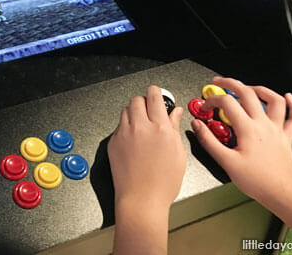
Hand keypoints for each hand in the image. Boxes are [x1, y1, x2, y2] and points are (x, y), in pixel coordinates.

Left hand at [108, 85, 185, 208]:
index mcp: (160, 128)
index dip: (156, 92)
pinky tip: (134, 141)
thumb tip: (175, 112)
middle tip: (150, 112)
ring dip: (134, 114)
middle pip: (137, 100)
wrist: (141, 200)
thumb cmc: (162, 183)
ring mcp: (124, 134)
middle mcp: (140, 127)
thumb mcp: (178, 154)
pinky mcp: (113, 142)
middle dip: (144, 102)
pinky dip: (126, 128)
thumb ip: (174, 128)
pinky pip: (119, 126)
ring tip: (142, 128)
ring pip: (126, 111)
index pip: (154, 96)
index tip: (157, 94)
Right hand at [191, 77, 291, 203]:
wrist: (280, 192)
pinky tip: (289, 97)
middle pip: (248, 93)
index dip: (212, 101)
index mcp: (248, 129)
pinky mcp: (286, 137)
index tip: (205, 108)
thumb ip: (209, 141)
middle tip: (220, 82)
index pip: (227, 104)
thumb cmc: (256, 181)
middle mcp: (263, 125)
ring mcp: (277, 130)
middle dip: (231, 84)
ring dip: (261, 89)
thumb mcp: (225, 162)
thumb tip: (197, 126)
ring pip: (274, 100)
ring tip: (250, 87)